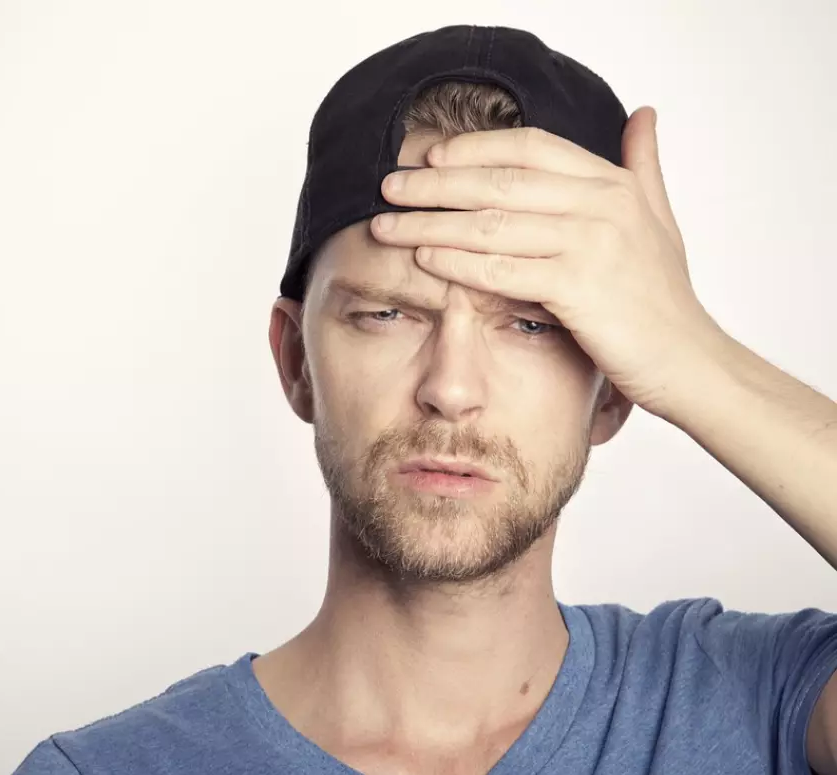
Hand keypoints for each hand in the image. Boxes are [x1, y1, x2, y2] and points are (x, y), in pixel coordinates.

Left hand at [369, 107, 729, 418]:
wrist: (689, 361)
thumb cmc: (663, 298)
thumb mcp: (658, 220)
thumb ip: (643, 167)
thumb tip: (643, 113)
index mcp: (613, 183)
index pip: (530, 147)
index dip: (473, 148)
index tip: (428, 156)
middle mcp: (603, 204)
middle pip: (498, 181)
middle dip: (434, 184)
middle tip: (387, 187)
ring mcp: (592, 244)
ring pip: (490, 224)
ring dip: (429, 223)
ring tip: (386, 226)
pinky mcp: (579, 289)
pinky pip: (502, 269)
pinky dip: (457, 263)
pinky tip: (423, 260)